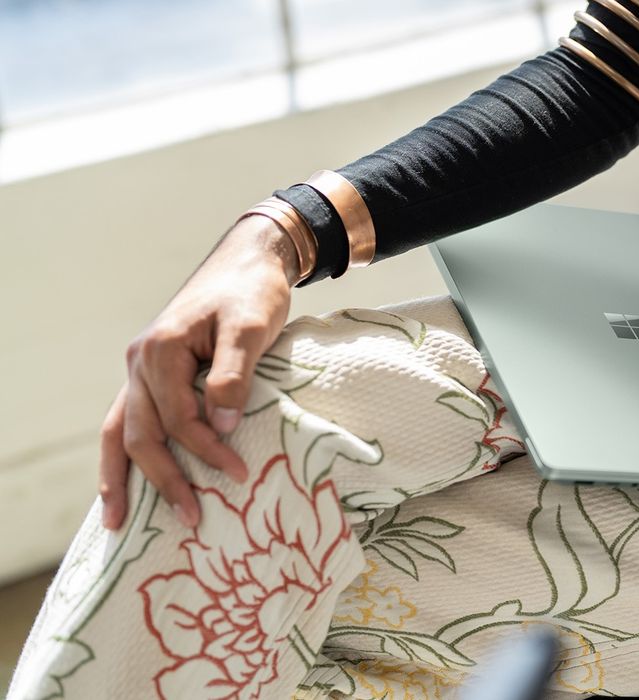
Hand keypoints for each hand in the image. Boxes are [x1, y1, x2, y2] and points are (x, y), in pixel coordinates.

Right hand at [98, 215, 299, 529]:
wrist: (248, 263)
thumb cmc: (253, 293)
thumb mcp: (251, 328)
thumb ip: (232, 375)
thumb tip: (218, 427)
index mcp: (161, 351)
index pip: (177, 418)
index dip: (205, 449)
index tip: (238, 473)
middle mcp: (140, 362)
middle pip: (142, 434)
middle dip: (163, 479)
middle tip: (192, 518)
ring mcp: (140, 370)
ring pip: (121, 431)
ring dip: (121, 477)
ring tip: (116, 523)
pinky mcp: (152, 375)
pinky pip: (128, 421)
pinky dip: (124, 453)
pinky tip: (124, 484)